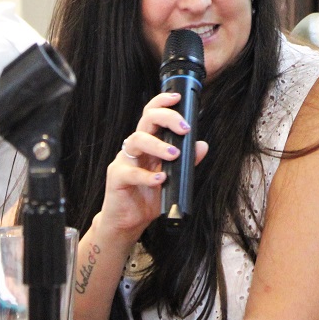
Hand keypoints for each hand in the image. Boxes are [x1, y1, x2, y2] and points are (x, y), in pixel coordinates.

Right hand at [100, 92, 207, 242]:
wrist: (128, 222)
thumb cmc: (148, 197)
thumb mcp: (172, 178)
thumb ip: (186, 161)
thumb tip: (202, 145)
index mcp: (148, 143)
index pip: (152, 115)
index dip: (162, 103)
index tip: (177, 98)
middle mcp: (135, 148)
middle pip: (145, 121)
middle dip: (166, 118)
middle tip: (184, 128)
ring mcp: (124, 161)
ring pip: (136, 140)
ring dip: (158, 145)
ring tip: (174, 154)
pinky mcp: (116, 178)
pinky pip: (130, 172)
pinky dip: (147, 176)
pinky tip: (160, 180)